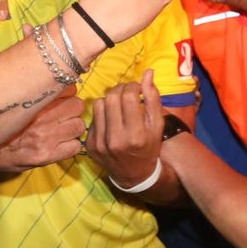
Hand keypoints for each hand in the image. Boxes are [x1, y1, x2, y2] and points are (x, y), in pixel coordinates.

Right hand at [0, 86, 85, 171]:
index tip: (60, 99)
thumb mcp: (14, 103)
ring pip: (79, 126)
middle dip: (72, 110)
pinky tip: (60, 146)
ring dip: (73, 128)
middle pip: (77, 105)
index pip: (68, 88)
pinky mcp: (46, 156)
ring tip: (61, 131)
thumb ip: (35, 94)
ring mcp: (45, 138)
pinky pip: (76, 147)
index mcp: (33, 100)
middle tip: (62, 116)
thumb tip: (54, 82)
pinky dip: (71, 147)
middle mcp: (41, 118)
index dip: (66, 94)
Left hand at [86, 70, 163, 187]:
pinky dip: (102, 112)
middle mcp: (115, 140)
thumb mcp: (157, 125)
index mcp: (135, 136)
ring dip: (110, 99)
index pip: (128, 97)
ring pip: (99, 103)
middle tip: (127, 92)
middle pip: (111, 98)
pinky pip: (92, 116)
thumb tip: (148, 72)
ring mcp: (100, 144)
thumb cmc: (149, 147)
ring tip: (119, 104)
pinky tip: (111, 118)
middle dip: (121, 89)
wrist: (134, 175)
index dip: (133, 86)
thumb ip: (153, 97)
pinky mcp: (89, 145)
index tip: (137, 88)